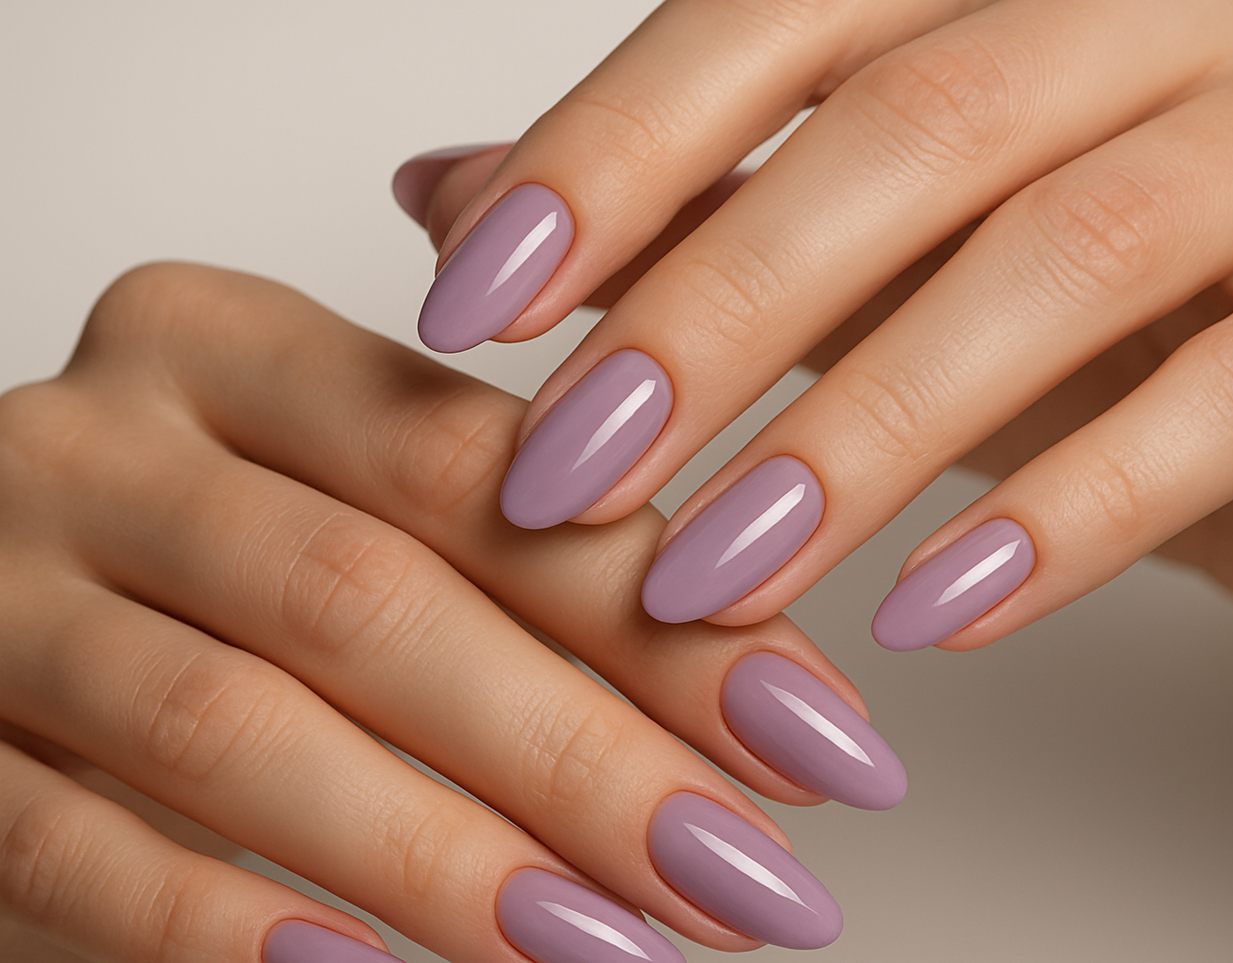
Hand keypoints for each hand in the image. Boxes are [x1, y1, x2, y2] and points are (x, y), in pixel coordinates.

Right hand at [0, 263, 905, 961]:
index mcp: (230, 349)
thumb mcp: (357, 508)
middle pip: (370, 598)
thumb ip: (531, 545)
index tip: (814, 739)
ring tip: (610, 949)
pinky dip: (223, 929)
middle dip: (581, 754)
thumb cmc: (214, 555)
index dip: (655, 613)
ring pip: (235, 730)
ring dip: (443, 859)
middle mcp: (102, 444)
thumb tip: (774, 692)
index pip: (478, 470)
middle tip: (744, 875)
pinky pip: (70, 848)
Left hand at [398, 0, 1232, 658]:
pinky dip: (1065, 516)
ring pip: (1064, 259)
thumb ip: (673, 211)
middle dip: (714, 316)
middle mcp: (1162, 4)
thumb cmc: (1075, 316)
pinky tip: (925, 616)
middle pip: (911, 133)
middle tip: (570, 481)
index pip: (776, 15)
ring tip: (713, 575)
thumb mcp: (855, 254)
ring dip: (860, 436)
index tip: (471, 309)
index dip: (608, 156)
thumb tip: (443, 203)